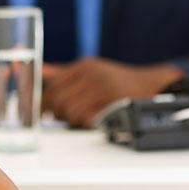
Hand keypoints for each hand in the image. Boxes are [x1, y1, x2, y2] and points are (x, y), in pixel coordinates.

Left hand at [42, 57, 182, 128]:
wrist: (151, 85)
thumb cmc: (116, 82)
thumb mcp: (89, 71)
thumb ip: (62, 73)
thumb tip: (36, 72)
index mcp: (82, 66)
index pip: (52, 85)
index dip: (44, 101)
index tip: (42, 112)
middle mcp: (90, 73)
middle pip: (58, 98)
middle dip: (57, 113)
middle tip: (63, 118)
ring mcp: (101, 86)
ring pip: (70, 110)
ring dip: (72, 120)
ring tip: (82, 119)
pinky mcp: (111, 101)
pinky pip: (86, 117)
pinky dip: (86, 123)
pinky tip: (93, 120)